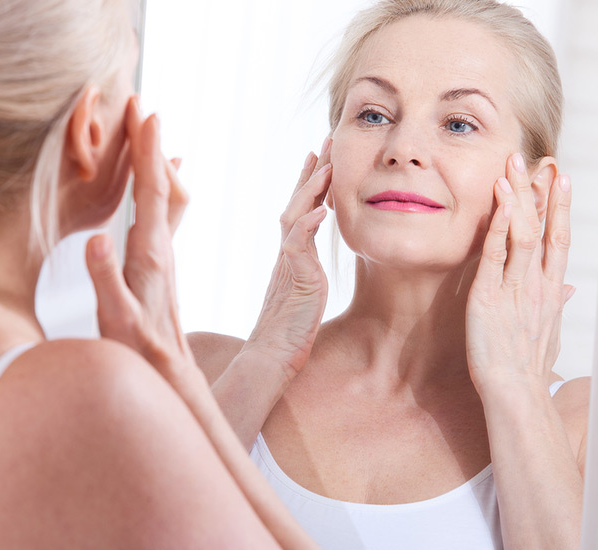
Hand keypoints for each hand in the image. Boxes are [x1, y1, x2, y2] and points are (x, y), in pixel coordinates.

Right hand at [86, 97, 192, 374]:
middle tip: (139, 106)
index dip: (146, 152)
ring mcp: (164, 259)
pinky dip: (158, 191)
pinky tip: (160, 186)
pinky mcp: (160, 269)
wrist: (170, 378)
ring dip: (155, 164)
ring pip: (165, 200)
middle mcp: (162, 252)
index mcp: (149, 257)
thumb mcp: (115, 321)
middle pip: (161, 187)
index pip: (149, 193)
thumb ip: (105, 282)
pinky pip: (163, 218)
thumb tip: (96, 239)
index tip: (144, 114)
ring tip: (149, 133)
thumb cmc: (138, 353)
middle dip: (150, 145)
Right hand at [244, 138, 332, 379]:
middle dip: (312, 173)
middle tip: (325, 143)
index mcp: (292, 256)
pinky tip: (321, 211)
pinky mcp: (294, 279)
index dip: (311, 184)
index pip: (301, 211)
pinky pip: (298, 247)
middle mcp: (287, 255)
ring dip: (310, 190)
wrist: (271, 357)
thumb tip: (313, 265)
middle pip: (296, 204)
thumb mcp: (304, 294)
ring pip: (295, 217)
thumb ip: (306, 273)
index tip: (322, 158)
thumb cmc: (288, 333)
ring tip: (325, 166)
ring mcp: (288, 265)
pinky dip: (308, 227)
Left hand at [465, 152, 572, 394]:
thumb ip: (555, 306)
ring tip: (514, 166)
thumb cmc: (528, 370)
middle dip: (542, 191)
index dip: (560, 207)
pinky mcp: (489, 296)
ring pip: (522, 233)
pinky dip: (497, 224)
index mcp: (550, 292)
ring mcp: (515, 288)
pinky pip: (494, 254)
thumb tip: (567, 290)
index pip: (558, 240)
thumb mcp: (548, 334)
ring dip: (518, 197)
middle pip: (543, 228)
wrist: (516, 394)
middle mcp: (537, 285)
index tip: (561, 179)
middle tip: (541, 158)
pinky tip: (497, 199)